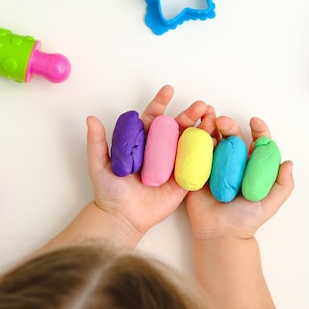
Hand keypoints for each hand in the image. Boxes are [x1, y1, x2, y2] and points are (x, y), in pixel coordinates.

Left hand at [85, 85, 216, 240]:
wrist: (122, 218)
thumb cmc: (109, 191)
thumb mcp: (99, 164)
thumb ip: (97, 142)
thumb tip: (91, 118)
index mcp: (143, 142)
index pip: (153, 118)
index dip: (161, 103)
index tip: (168, 90)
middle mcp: (160, 151)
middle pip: (177, 127)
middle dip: (190, 114)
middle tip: (200, 105)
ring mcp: (173, 164)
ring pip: (190, 142)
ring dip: (203, 128)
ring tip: (213, 117)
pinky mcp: (183, 180)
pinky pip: (197, 164)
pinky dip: (208, 152)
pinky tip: (217, 140)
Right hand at [186, 116, 293, 240]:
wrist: (220, 234)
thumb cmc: (246, 220)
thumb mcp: (270, 204)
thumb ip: (282, 185)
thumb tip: (289, 163)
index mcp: (252, 166)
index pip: (258, 143)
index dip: (258, 130)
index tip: (255, 123)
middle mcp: (234, 163)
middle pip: (233, 138)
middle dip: (229, 125)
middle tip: (223, 122)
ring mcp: (215, 166)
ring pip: (215, 142)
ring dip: (211, 129)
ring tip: (208, 123)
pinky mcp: (199, 172)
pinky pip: (197, 155)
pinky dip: (197, 143)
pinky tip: (196, 136)